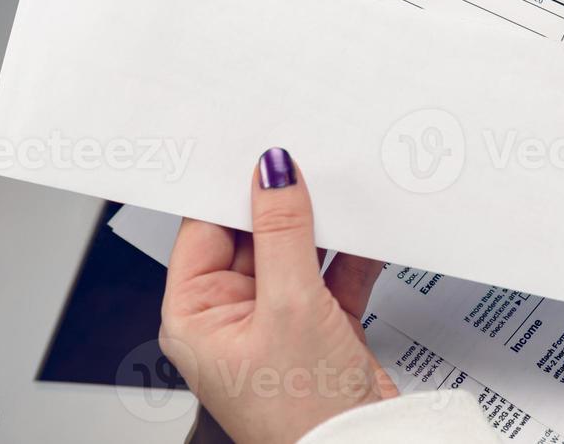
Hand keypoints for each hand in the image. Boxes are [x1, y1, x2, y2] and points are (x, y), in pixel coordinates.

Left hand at [160, 147, 394, 443]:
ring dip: (322, 225)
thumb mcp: (291, 306)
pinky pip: (333, 273)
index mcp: (195, 315)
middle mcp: (232, 316)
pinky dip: (352, 252)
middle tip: (309, 157)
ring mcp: (279, 320)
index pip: (205, 229)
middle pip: (253, 235)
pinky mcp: (321, 326)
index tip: (258, 147)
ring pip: (297, 250)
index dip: (230, 187)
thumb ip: (283, 233)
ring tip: (344, 186)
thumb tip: (273, 174)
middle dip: (284, 202)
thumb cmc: (302, 416)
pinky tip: (368, 226)